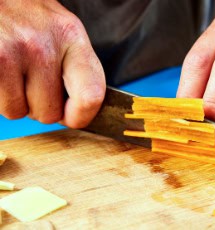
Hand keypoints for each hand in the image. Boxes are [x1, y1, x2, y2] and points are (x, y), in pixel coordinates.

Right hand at [0, 0, 104, 127]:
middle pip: (50, 112)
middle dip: (39, 104)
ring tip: (13, 72)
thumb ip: (76, 69)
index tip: (71, 117)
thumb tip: (78, 115)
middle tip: (30, 80)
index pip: (91, 95)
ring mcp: (13, 52)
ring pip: (20, 112)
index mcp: (71, 38)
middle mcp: (44, 45)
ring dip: (15, 101)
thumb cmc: (28, 18)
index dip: (81, 116)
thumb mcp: (62, 33)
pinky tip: (1, 74)